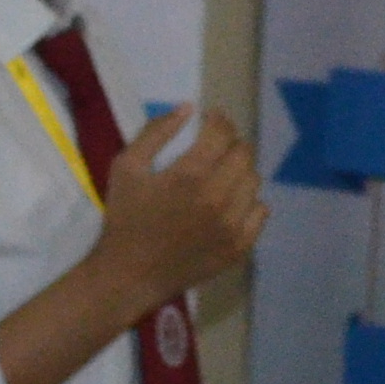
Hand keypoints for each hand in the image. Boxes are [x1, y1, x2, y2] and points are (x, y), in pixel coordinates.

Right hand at [90, 107, 268, 308]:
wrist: (129, 275)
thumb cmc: (125, 218)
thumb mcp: (126, 167)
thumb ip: (156, 132)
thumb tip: (189, 108)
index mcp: (190, 174)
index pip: (221, 133)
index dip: (218, 120)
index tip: (211, 119)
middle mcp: (218, 197)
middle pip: (243, 154)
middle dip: (231, 142)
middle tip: (216, 146)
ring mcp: (233, 225)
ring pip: (253, 181)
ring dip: (239, 170)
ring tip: (221, 174)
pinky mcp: (239, 247)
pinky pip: (260, 212)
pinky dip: (249, 202)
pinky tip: (230, 202)